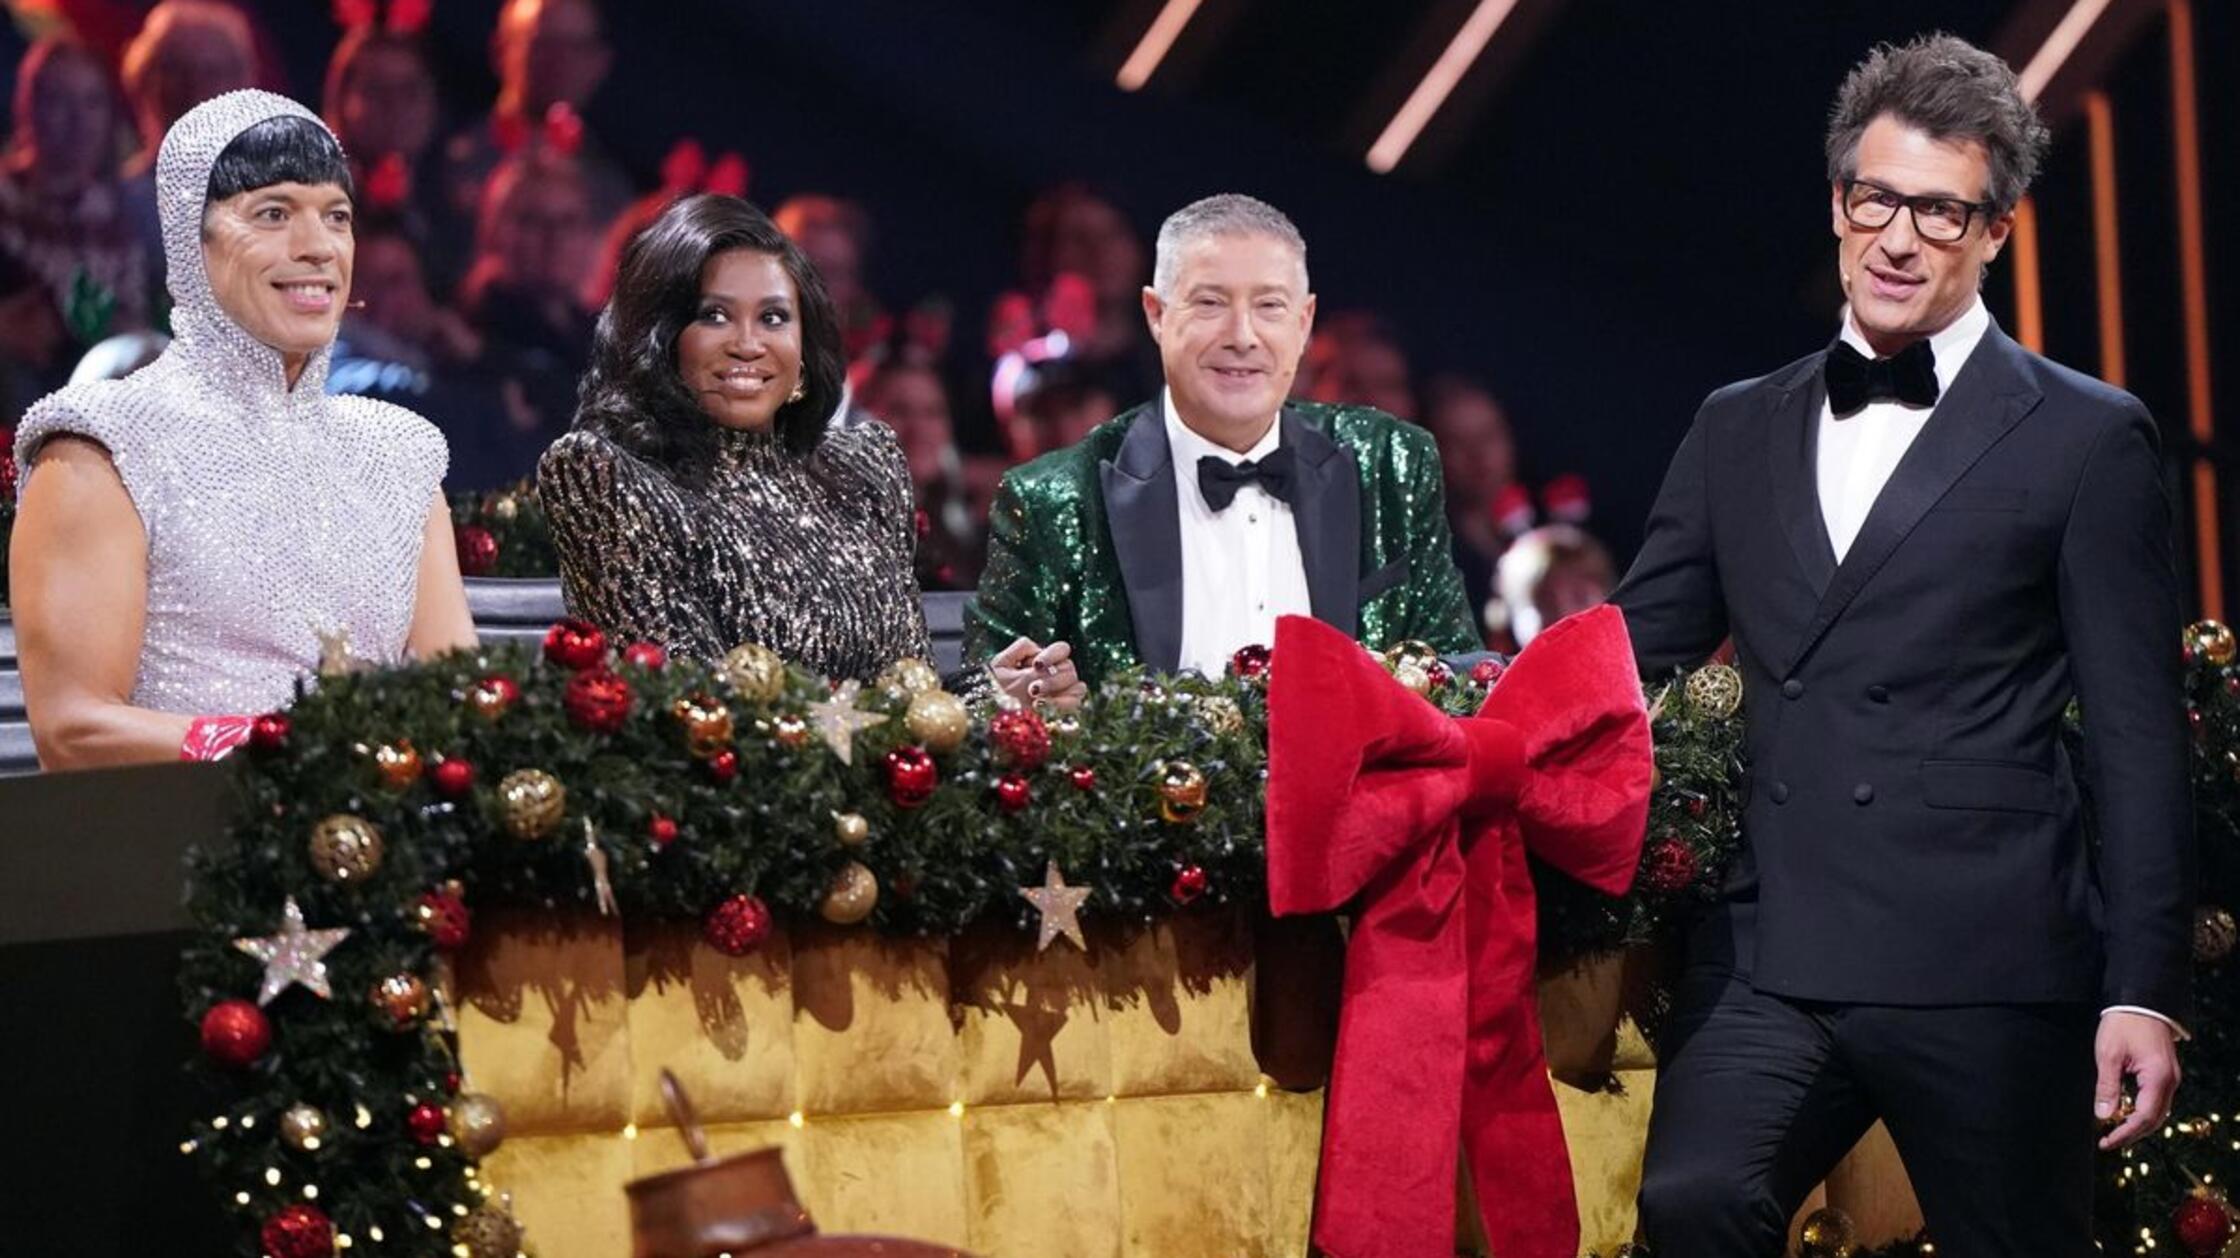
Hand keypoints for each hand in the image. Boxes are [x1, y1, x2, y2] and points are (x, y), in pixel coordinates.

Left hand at [990, 637, 1085, 710]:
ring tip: (1035, 699)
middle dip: (1050, 678)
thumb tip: (1040, 653)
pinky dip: (1062, 703)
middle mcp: (1053, 674)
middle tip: (1032, 689)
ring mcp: (1059, 691)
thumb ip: (1024, 651)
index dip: (1052, 655)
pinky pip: (1075, 700)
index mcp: (1040, 660)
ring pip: (1075, 682)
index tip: (1037, 665)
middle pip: (1069, 666)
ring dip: (1055, 688)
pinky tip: (1044, 706)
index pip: (1061, 649)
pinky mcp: (1062, 708)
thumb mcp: (1003, 665)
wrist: (988, 715)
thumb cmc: (993, 688)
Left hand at [2096, 1010, 2180, 1149]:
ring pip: (2157, 1111)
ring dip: (2137, 1123)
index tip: (2106, 1142)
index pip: (2143, 1117)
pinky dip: (2141, 1110)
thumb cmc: (2123, 1023)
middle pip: (2154, 1119)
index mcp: (2158, 1077)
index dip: (2125, 1133)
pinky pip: (2156, 1099)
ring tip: (2114, 1131)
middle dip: (2132, 1133)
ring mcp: (2170, 1076)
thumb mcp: (2108, 1055)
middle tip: (2108, 1141)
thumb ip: (2107, 1087)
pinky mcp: (2165, 1072)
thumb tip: (2104, 1115)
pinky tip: (2124, 1112)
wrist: (2140, 999)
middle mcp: (2170, 1080)